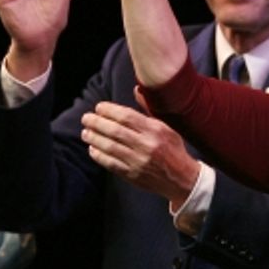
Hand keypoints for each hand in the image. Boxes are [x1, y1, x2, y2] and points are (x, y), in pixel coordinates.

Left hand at [80, 102, 200, 205]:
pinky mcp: (133, 175)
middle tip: (86, 118)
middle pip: (114, 130)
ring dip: (93, 138)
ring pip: (109, 146)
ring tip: (86, 132)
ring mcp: (139, 161)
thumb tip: (136, 89)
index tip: (99, 107)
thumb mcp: (167, 128)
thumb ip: (148, 110)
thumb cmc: (173, 150)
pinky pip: (110, 163)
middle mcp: (147, 145)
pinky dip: (98, 155)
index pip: (126, 116)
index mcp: (156, 131)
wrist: (183, 179)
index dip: (108, 110)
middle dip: (96, 122)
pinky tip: (93, 148)